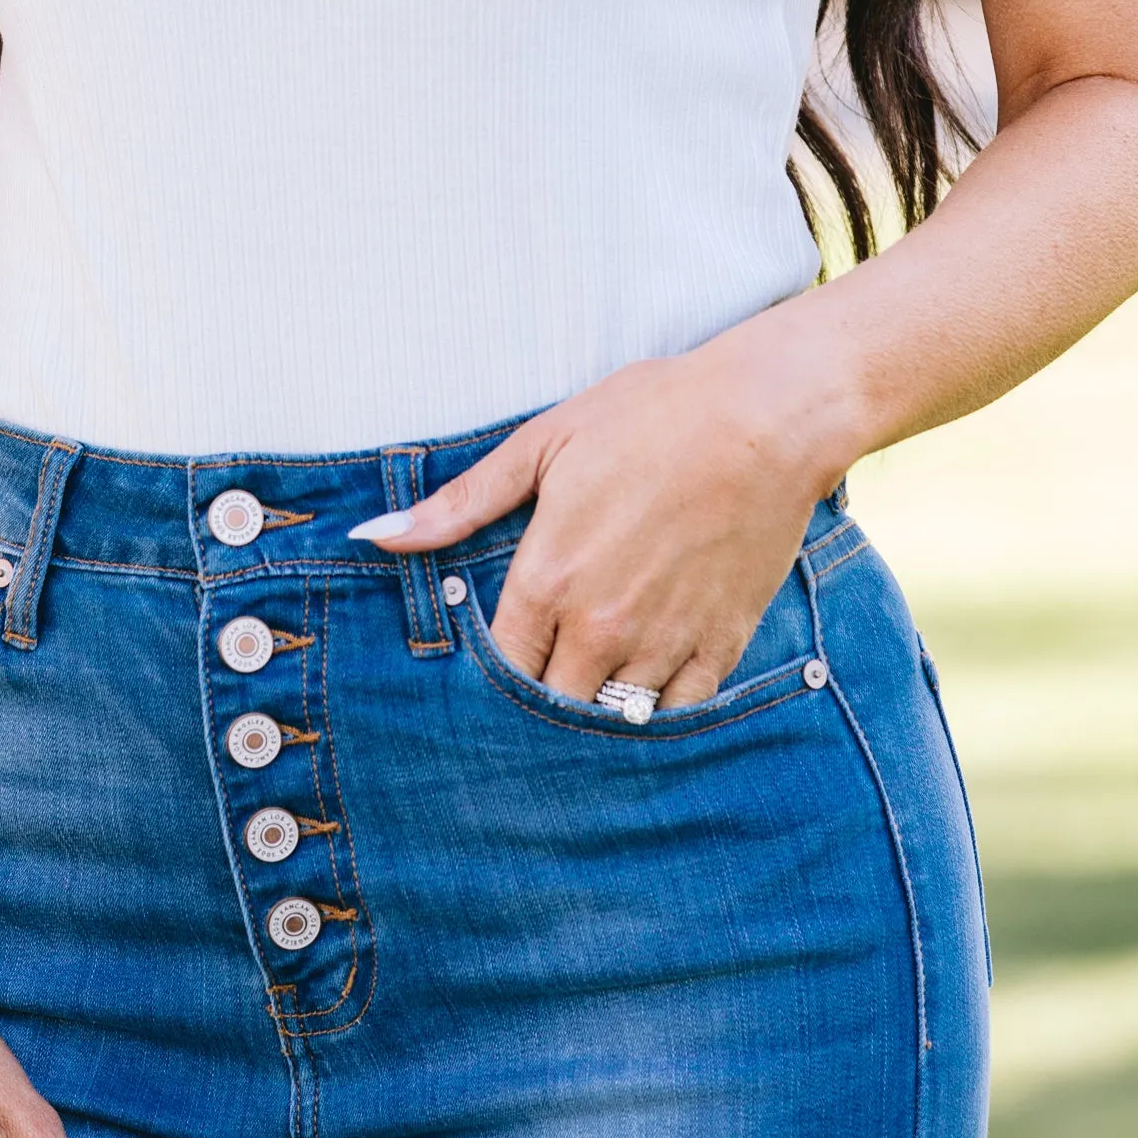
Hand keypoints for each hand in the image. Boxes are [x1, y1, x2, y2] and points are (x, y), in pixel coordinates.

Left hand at [351, 325, 857, 707]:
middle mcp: (601, 628)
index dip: (491, 677)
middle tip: (538, 681)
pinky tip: (646, 690)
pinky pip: (678, 712)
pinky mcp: (721, 644)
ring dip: (595, 709)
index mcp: (549, 581)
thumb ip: (460, 503)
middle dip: (538, 701)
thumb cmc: (650, 416)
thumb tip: (374, 534)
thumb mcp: (542, 443)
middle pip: (550, 706)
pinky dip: (658, 710)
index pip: (499, 670)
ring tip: (587, 688)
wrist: (763, 418)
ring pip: (612, 720)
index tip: (490, 671)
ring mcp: (664, 643)